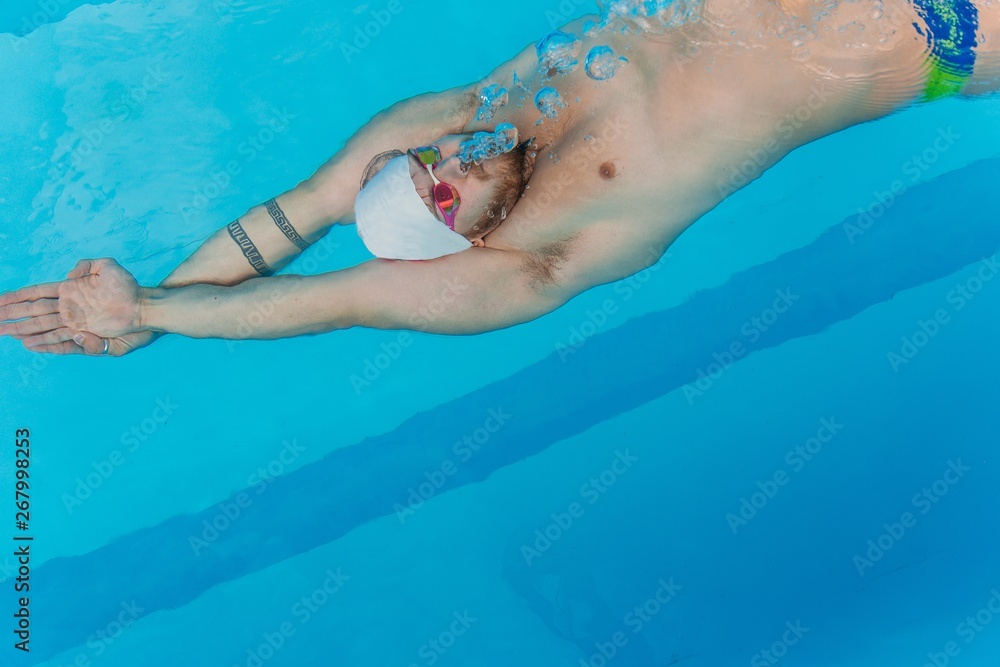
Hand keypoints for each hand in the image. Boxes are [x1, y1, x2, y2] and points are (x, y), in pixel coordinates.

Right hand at [0, 259, 147, 355]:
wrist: (143, 305)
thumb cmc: (127, 285)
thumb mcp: (107, 266)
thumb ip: (86, 265)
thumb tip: (69, 274)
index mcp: (69, 289)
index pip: (37, 293)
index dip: (18, 296)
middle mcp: (68, 307)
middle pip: (33, 311)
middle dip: (11, 315)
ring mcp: (75, 321)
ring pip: (42, 327)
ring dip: (22, 330)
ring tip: (3, 332)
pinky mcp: (85, 333)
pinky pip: (61, 339)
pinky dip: (45, 342)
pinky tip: (29, 344)